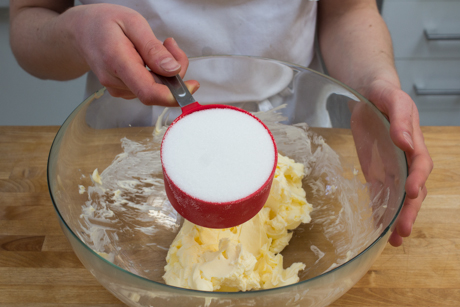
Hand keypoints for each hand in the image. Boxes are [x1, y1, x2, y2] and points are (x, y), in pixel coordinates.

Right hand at [67, 4, 198, 104]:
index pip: (148, 92)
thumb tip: (173, 70)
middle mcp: (116, 81)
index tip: (193, 86)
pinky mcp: (123, 90)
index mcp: (117, 62)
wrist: (80, 32)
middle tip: (170, 44)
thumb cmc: (105, 23)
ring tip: (158, 45)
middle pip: (157, 90)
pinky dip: (158, 74)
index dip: (174, 95)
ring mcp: (118, 89)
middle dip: (175, 71)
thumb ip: (152, 48)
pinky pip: (149, 87)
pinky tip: (150, 57)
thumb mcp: (132, 23)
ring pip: (155, 89)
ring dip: (167, 71)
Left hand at [363, 79, 432, 246]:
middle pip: (413, 189)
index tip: (411, 192)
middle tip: (402, 231)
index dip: (417, 179)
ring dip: (398, 218)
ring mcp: (393, 169)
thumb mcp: (393, 100)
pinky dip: (381, 212)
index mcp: (415, 143)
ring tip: (394, 240)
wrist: (369, 94)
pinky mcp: (378, 173)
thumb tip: (406, 141)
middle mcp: (407, 161)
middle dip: (409, 210)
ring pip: (400, 197)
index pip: (420, 165)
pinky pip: (382, 195)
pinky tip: (377, 228)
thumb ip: (400, 120)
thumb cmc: (385, 94)